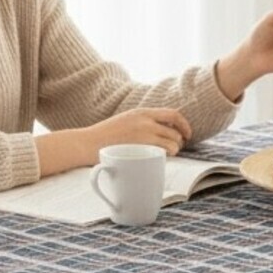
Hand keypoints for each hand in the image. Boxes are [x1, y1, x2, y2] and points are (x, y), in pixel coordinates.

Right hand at [36, 108, 191, 175]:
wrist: (86, 143)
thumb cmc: (104, 136)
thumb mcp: (126, 120)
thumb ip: (143, 122)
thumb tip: (162, 130)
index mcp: (142, 112)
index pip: (173, 114)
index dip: (184, 125)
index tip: (187, 134)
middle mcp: (145, 120)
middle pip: (175, 131)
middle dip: (179, 141)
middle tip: (174, 149)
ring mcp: (143, 134)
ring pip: (173, 143)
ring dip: (174, 151)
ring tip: (165, 155)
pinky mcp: (140, 148)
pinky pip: (163, 153)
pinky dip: (165, 157)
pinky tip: (157, 160)